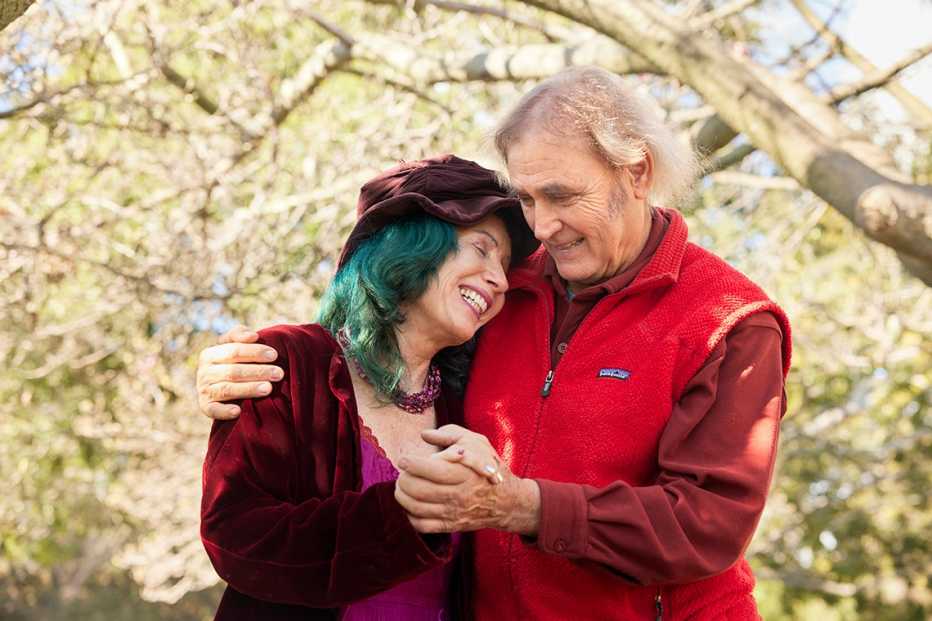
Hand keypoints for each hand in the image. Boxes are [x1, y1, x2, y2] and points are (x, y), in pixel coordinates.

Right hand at [196, 325, 282, 419]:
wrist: (220, 386)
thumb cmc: (234, 361)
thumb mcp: (233, 345)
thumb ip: (239, 335)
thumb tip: (253, 336)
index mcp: (209, 354)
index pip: (234, 351)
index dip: (255, 352)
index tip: (274, 355)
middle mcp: (204, 372)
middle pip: (233, 371)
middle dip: (258, 371)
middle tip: (279, 373)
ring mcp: (204, 390)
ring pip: (227, 389)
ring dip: (248, 389)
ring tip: (268, 388)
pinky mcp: (205, 406)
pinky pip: (213, 410)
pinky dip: (224, 412)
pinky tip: (238, 411)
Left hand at [394, 425, 540, 534]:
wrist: (508, 500)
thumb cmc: (489, 466)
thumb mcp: (476, 442)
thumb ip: (449, 434)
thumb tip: (424, 434)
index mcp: (463, 472)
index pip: (430, 469)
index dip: (411, 463)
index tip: (404, 459)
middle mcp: (457, 494)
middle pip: (418, 489)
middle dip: (403, 479)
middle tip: (403, 472)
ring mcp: (452, 513)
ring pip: (416, 507)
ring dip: (402, 495)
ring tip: (402, 486)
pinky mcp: (450, 526)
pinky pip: (421, 526)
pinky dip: (408, 516)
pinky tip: (409, 504)